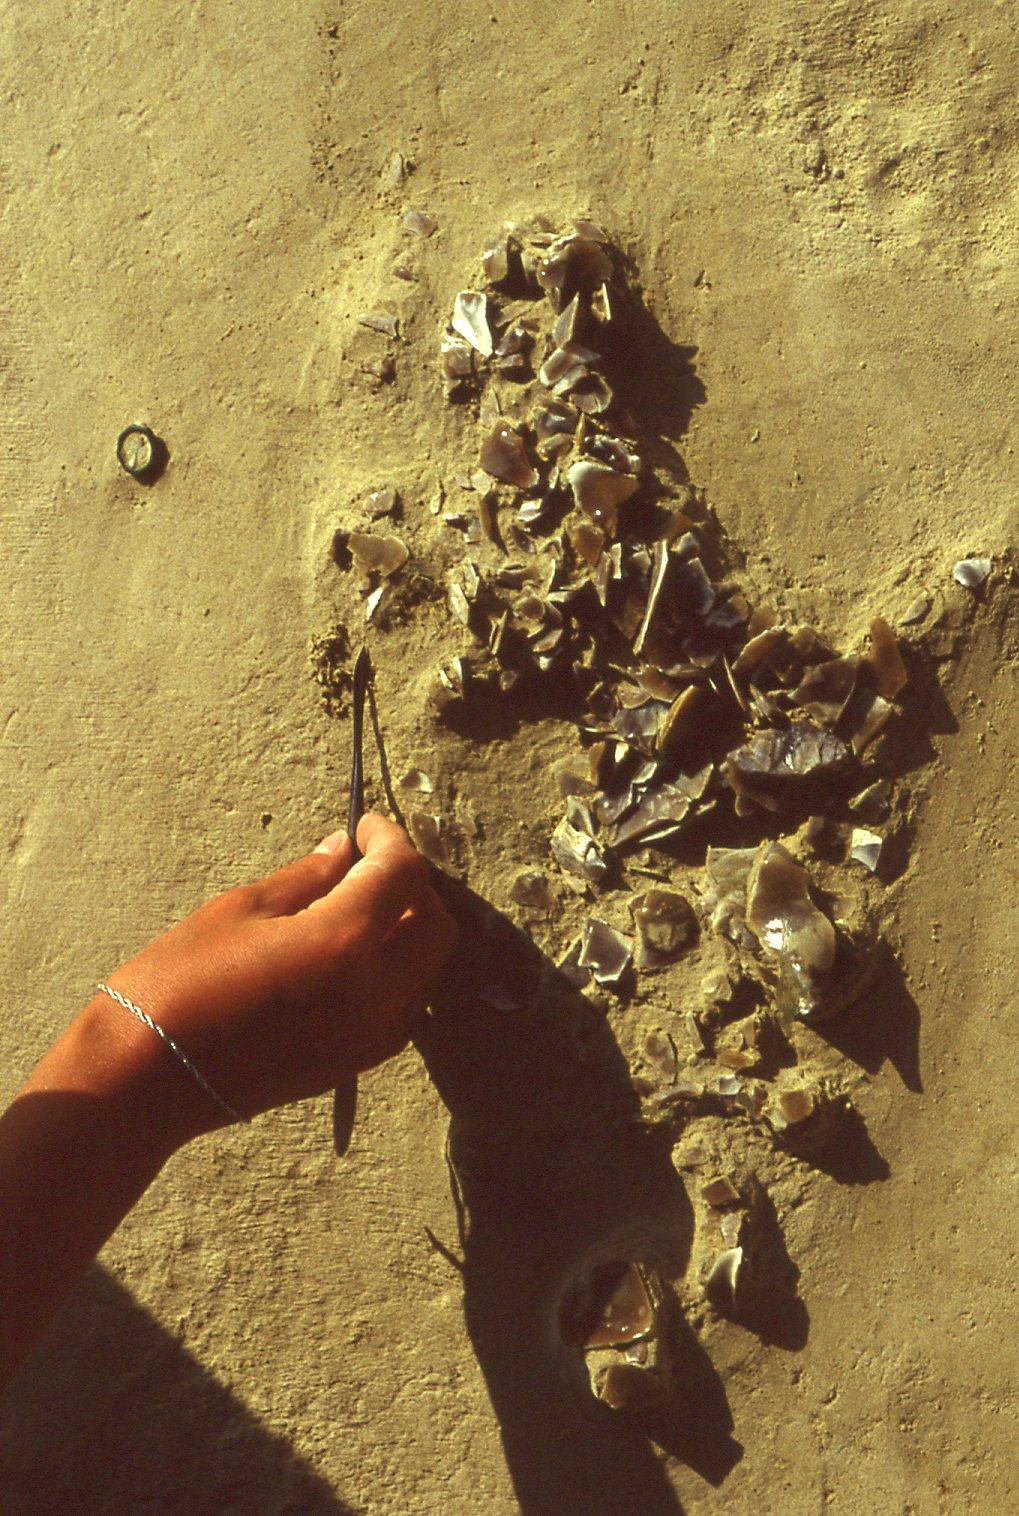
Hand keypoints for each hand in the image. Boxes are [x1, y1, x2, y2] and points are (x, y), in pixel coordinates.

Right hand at [98, 814, 457, 1141]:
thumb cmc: (181, 983)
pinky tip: (354, 957)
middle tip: (368, 865)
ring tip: (362, 907)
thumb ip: (306, 878)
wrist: (147, 1080)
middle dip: (411, 885)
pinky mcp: (358, 1062)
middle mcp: (376, 991)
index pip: (403, 873)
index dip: (389, 839)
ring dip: (411, 930)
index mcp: (345, 940)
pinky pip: (406, 1007)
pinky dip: (399, 973)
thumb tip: (342, 850)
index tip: (365, 827)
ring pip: (429, 968)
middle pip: (436, 923)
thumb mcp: (240, 910)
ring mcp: (372, 1034)